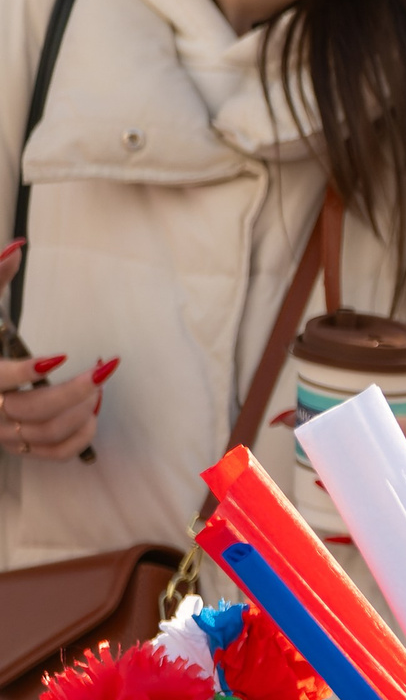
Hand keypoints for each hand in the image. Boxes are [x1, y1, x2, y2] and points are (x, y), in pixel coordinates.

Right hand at [0, 245, 112, 460]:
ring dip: (80, 412)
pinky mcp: (18, 446)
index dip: (26, 372)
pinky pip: (54, 454)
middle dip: (73, 392)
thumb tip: (19, 245)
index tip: (59, 357)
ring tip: (96, 387)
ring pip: (47, 433)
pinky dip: (80, 437)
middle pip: (32, 411)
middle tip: (102, 371)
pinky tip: (91, 413)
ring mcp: (2, 433)